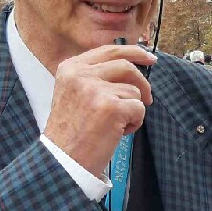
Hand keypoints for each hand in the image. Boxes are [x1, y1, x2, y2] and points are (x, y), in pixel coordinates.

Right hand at [43, 44, 155, 175]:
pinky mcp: (111, 107)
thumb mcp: (73, 93)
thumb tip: (131, 67)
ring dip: (132, 109)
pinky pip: (139, 108)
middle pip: (126, 66)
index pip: (109, 50)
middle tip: (148, 97)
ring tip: (116, 125)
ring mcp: (96, 89)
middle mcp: (81, 74)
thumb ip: (94, 76)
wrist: (63, 160)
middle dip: (143, 82)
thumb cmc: (71, 132)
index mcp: (71, 68)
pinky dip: (135, 123)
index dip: (133, 52)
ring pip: (134, 90)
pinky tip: (118, 132)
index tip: (148, 58)